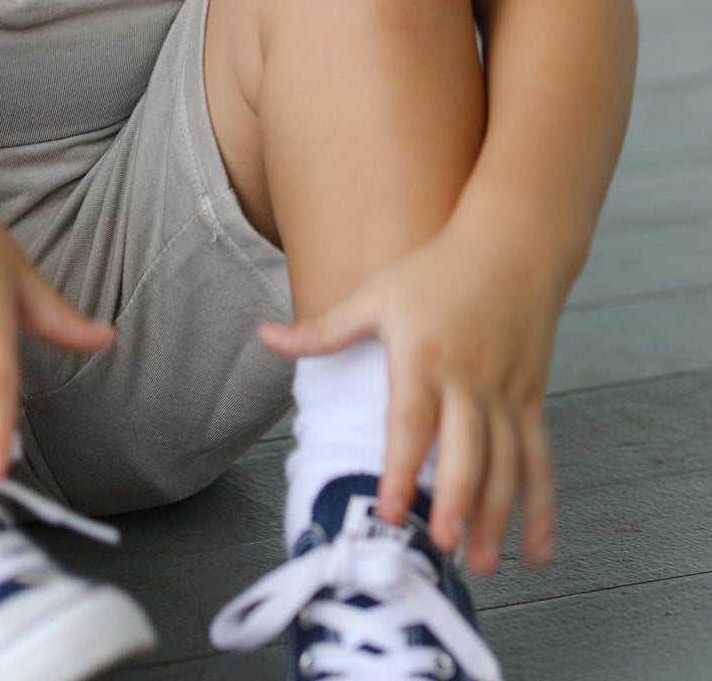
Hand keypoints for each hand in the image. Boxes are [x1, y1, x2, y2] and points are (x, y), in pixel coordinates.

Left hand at [259, 224, 562, 573]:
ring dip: (496, 516)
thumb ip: (324, 329)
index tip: (388, 508)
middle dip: (455, 501)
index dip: (399, 466)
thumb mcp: (375, 293)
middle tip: (442, 546)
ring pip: (506, 464)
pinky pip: (539, 461)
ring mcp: (505, 393)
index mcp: (423, 355)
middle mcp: (468, 379)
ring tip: (480, 562)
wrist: (512, 245)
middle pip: (466, 449)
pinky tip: (537, 551)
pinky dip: (541, 508)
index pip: (410, 419)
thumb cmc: (436, 269)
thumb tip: (265, 337)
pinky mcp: (531, 401)